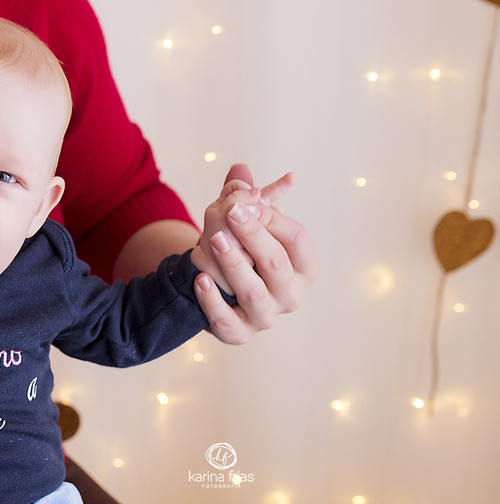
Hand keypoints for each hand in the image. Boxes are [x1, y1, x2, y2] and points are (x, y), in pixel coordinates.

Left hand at [191, 164, 317, 343]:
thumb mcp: (240, 221)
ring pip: (253, 291)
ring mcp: (267, 316)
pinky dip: (213, 301)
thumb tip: (238, 171)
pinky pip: (227, 321)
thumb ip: (241, 198)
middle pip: (276, 262)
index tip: (248, 201)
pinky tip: (200, 280)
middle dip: (252, 235)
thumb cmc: (236, 249)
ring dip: (233, 263)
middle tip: (229, 211)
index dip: (274, 219)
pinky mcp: (239, 333)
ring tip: (214, 239)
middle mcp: (291, 295)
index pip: (298, 240)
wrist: (211, 286)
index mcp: (304, 267)